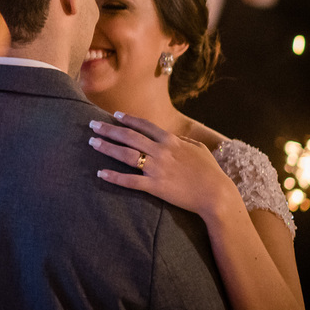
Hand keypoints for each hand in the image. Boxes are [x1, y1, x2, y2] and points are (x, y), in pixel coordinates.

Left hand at [89, 112, 238, 222]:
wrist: (217, 195)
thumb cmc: (211, 172)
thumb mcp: (199, 149)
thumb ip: (184, 141)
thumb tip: (174, 137)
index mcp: (171, 141)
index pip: (145, 125)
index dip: (129, 119)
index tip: (115, 115)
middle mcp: (161, 151)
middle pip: (129, 137)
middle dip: (109, 129)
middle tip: (92, 124)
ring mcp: (156, 168)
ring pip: (126, 155)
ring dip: (107, 147)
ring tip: (92, 142)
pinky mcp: (155, 186)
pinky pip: (130, 181)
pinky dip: (114, 177)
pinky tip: (100, 173)